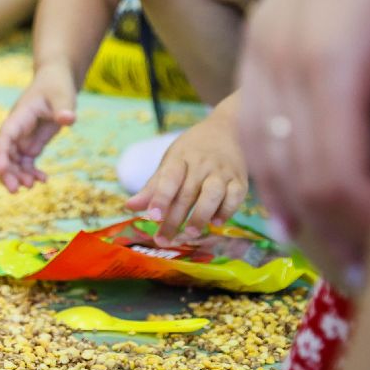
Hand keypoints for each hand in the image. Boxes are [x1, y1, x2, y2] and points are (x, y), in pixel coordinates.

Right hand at [0, 64, 77, 190]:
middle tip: (17, 190)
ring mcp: (24, 136)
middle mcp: (17, 128)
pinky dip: (32, 172)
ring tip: (34, 185)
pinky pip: (27, 161)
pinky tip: (43, 179)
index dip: (1, 155)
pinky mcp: (32, 141)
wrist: (57, 80)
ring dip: (20, 174)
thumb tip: (68, 120)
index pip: (5, 138)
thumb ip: (64, 108)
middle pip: (6, 153)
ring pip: (15, 161)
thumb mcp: (63, 96)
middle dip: (8, 172)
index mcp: (20, 117)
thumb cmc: (57, 86)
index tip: (2, 171)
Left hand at [126, 108, 246, 243]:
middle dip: (174, 219)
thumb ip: (153, 187)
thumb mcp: (170, 162)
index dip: (160, 197)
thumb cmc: (192, 151)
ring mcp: (222, 172)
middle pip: (186, 193)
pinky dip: (226, 211)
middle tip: (163, 239)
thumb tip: (129, 207)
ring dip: (200, 216)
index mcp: (180, 159)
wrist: (226, 130)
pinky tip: (216, 223)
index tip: (151, 216)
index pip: (169, 179)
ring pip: (212, 195)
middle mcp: (202, 165)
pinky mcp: (240, 181)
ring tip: (189, 234)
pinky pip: (235, 197)